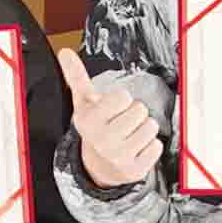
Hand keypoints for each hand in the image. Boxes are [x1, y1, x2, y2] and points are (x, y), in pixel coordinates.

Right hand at [65, 60, 160, 193]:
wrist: (97, 167)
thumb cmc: (95, 128)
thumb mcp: (84, 103)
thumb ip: (76, 76)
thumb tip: (65, 52)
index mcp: (89, 121)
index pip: (123, 97)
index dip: (121, 101)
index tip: (112, 110)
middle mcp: (102, 140)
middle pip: (140, 110)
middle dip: (134, 114)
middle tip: (122, 124)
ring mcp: (119, 157)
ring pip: (151, 127)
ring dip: (144, 129)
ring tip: (130, 136)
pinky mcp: (134, 170)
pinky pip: (157, 146)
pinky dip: (150, 147)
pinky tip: (136, 149)